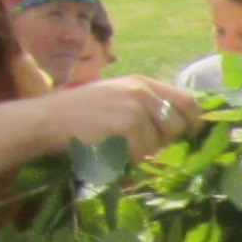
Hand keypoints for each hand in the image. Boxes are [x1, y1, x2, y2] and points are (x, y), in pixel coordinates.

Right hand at [47, 76, 204, 159]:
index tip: (190, 134)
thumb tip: (180, 126)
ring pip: (158, 144)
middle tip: (138, 143)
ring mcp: (135, 109)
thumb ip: (146, 106)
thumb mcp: (117, 97)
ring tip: (114, 142)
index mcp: (142, 83)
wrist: (47, 120)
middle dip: (164, 141)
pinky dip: (127, 158)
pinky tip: (107, 148)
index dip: (194, 121)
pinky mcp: (127, 128)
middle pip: (178, 126)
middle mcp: (143, 92)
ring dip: (140, 151)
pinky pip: (141, 154)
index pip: (188, 101)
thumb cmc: (80, 113)